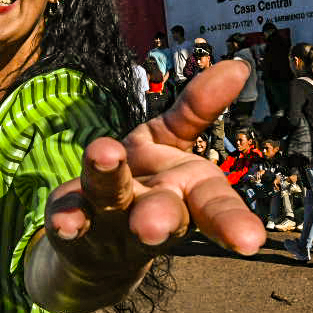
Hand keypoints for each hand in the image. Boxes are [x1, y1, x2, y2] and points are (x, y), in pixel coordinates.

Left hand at [45, 60, 266, 264]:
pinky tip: (63, 221)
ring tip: (104, 154)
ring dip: (109, 181)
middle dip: (161, 217)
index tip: (250, 240)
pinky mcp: (73, 221)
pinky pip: (70, 214)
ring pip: (112, 198)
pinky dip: (68, 217)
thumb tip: (238, 67)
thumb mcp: (172, 141)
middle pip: (164, 214)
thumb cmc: (148, 184)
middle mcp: (152, 210)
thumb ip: (199, 108)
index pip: (214, 205)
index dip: (232, 221)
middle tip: (153, 226)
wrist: (100, 245)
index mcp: (186, 191)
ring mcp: (111, 218)